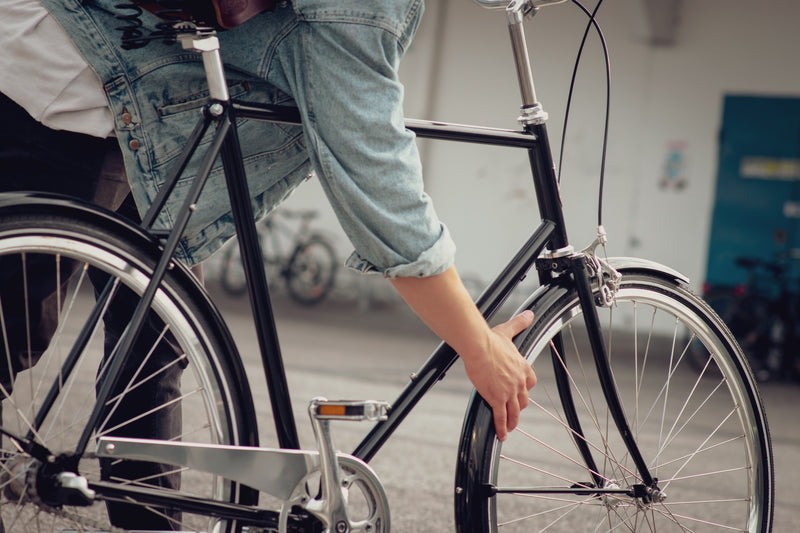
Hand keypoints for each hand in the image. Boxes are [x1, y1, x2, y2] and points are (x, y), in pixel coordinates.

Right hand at [462, 310, 536, 441]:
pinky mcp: (497, 398)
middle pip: (523, 400)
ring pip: (514, 412)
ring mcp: (509, 391)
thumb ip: (519, 323)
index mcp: (522, 367)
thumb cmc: (490, 339)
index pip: (530, 383)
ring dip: (512, 421)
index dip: (525, 389)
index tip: (520, 393)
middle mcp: (519, 381)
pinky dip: (501, 427)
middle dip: (518, 407)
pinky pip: (501, 417)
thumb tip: (529, 314)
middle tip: (513, 413)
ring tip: (508, 428)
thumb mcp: (508, 331)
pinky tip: (501, 435)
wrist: (479, 346)